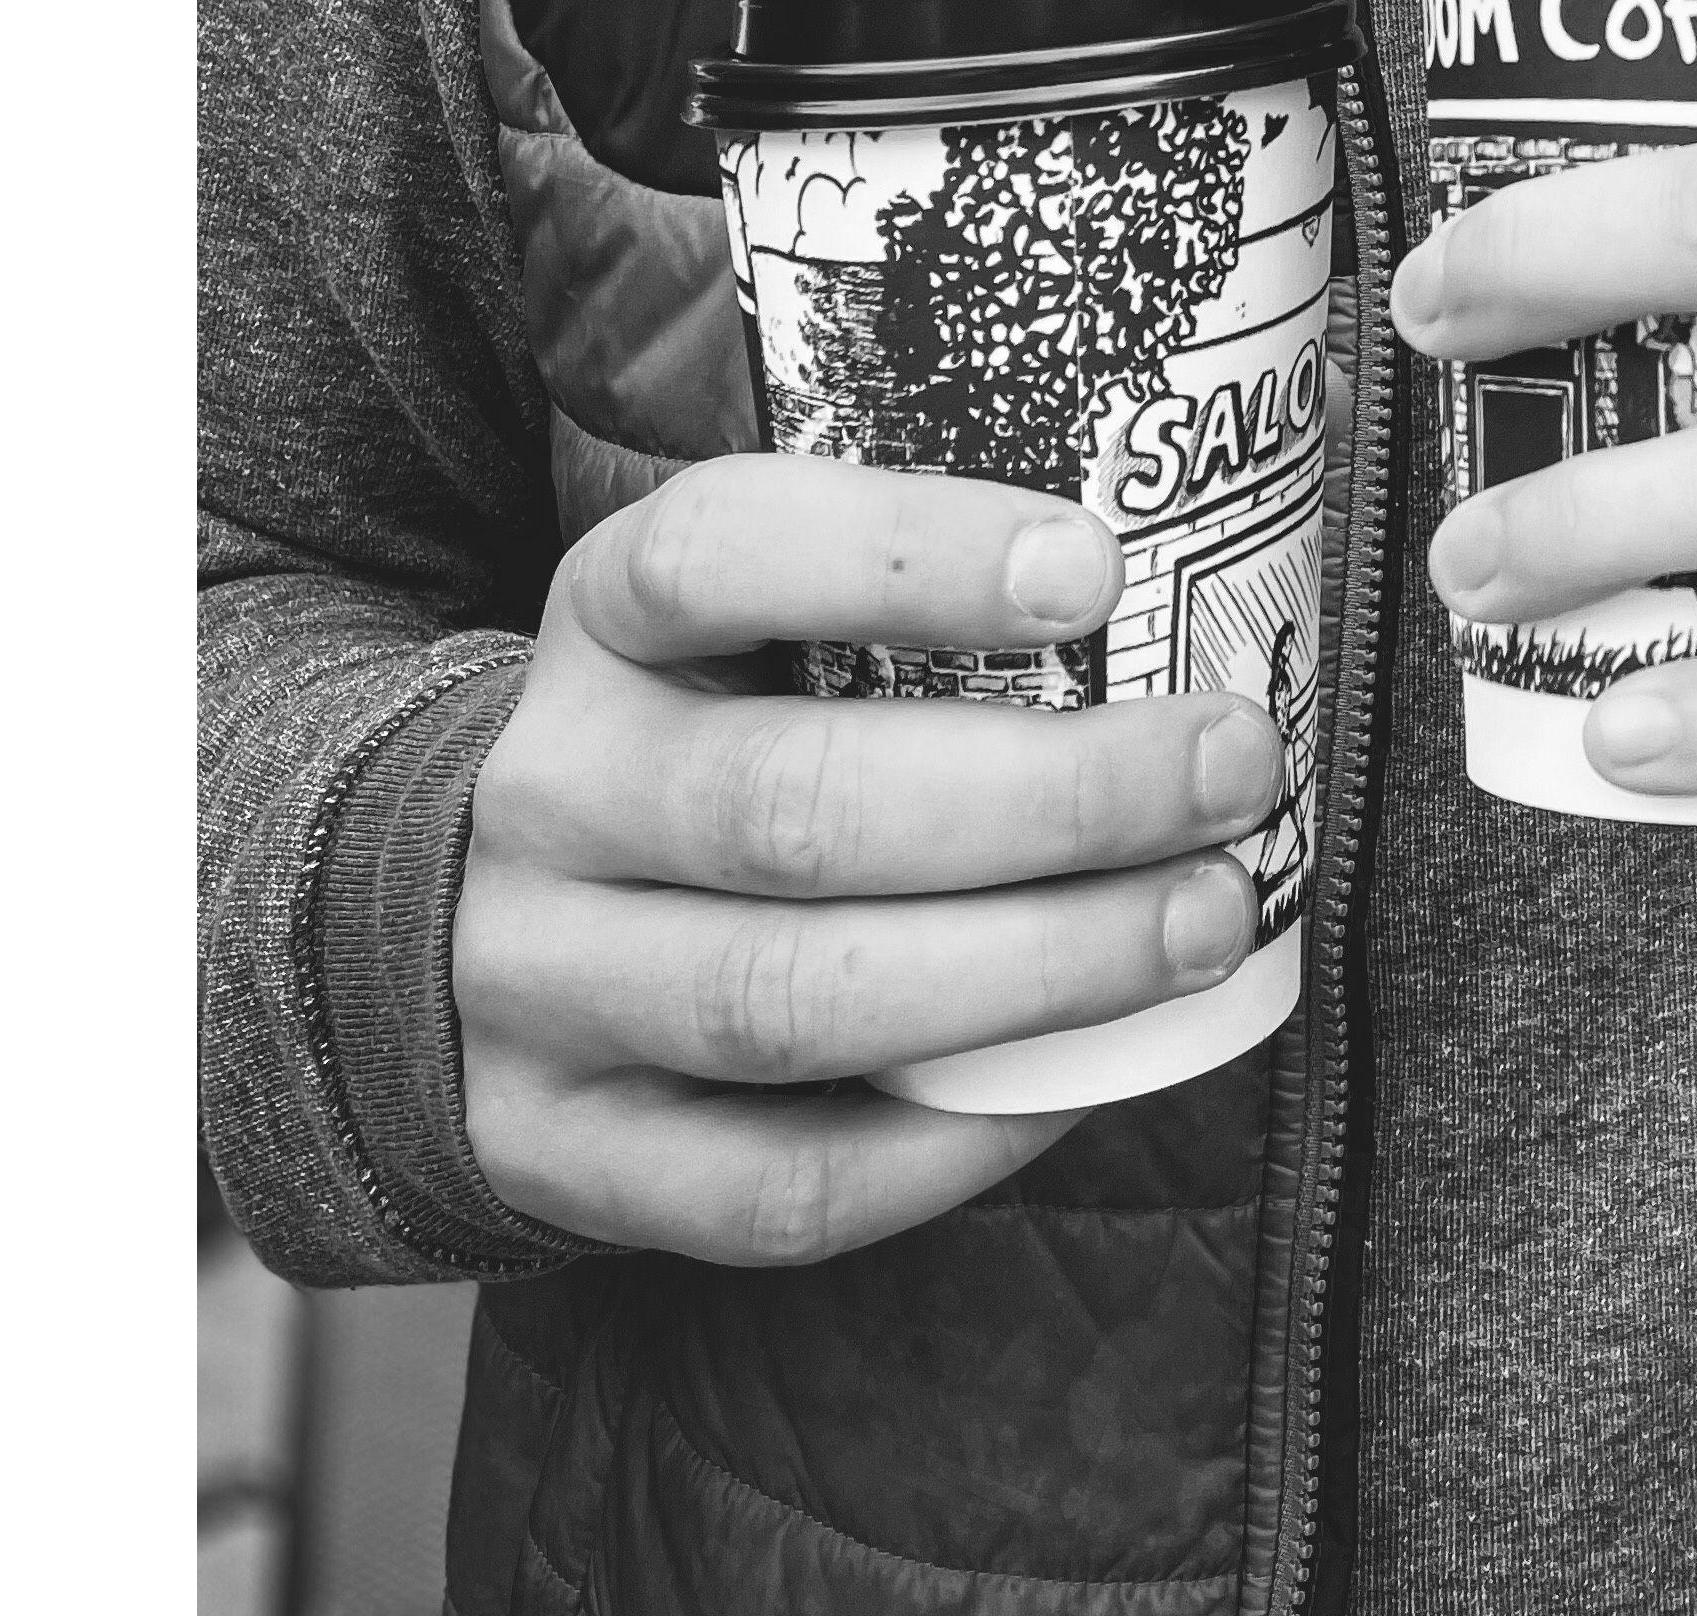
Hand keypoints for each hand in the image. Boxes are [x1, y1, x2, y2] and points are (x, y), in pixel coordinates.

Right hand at [456, 453, 1284, 1264]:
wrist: (460, 913)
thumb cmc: (706, 729)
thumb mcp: (757, 611)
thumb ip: (935, 581)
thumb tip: (1236, 510)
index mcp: (607, 618)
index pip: (721, 551)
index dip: (908, 555)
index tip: (1095, 566)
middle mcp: (555, 793)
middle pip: (795, 806)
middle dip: (1048, 797)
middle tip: (1229, 767)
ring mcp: (542, 986)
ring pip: (791, 1000)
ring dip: (1032, 971)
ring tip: (1201, 923)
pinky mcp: (563, 1154)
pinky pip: (774, 1186)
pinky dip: (945, 1147)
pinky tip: (1077, 1087)